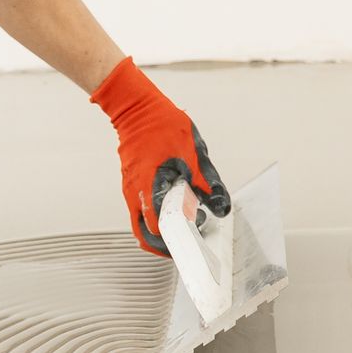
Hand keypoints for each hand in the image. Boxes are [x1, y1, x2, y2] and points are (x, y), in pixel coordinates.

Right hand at [90, 58, 229, 255]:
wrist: (137, 108)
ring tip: (184, 224)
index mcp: (150, 186)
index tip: (192, 243)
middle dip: (166, 244)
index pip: (158, 228)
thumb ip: (207, 183)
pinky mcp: (131, 186)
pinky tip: (174, 208)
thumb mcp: (194, 154)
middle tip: (188, 242)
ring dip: (161, 231)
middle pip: (145, 235)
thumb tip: (221, 206)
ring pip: (141, 225)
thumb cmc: (162, 125)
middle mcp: (136, 192)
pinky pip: (140, 211)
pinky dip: (155, 218)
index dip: (174, 241)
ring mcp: (130, 190)